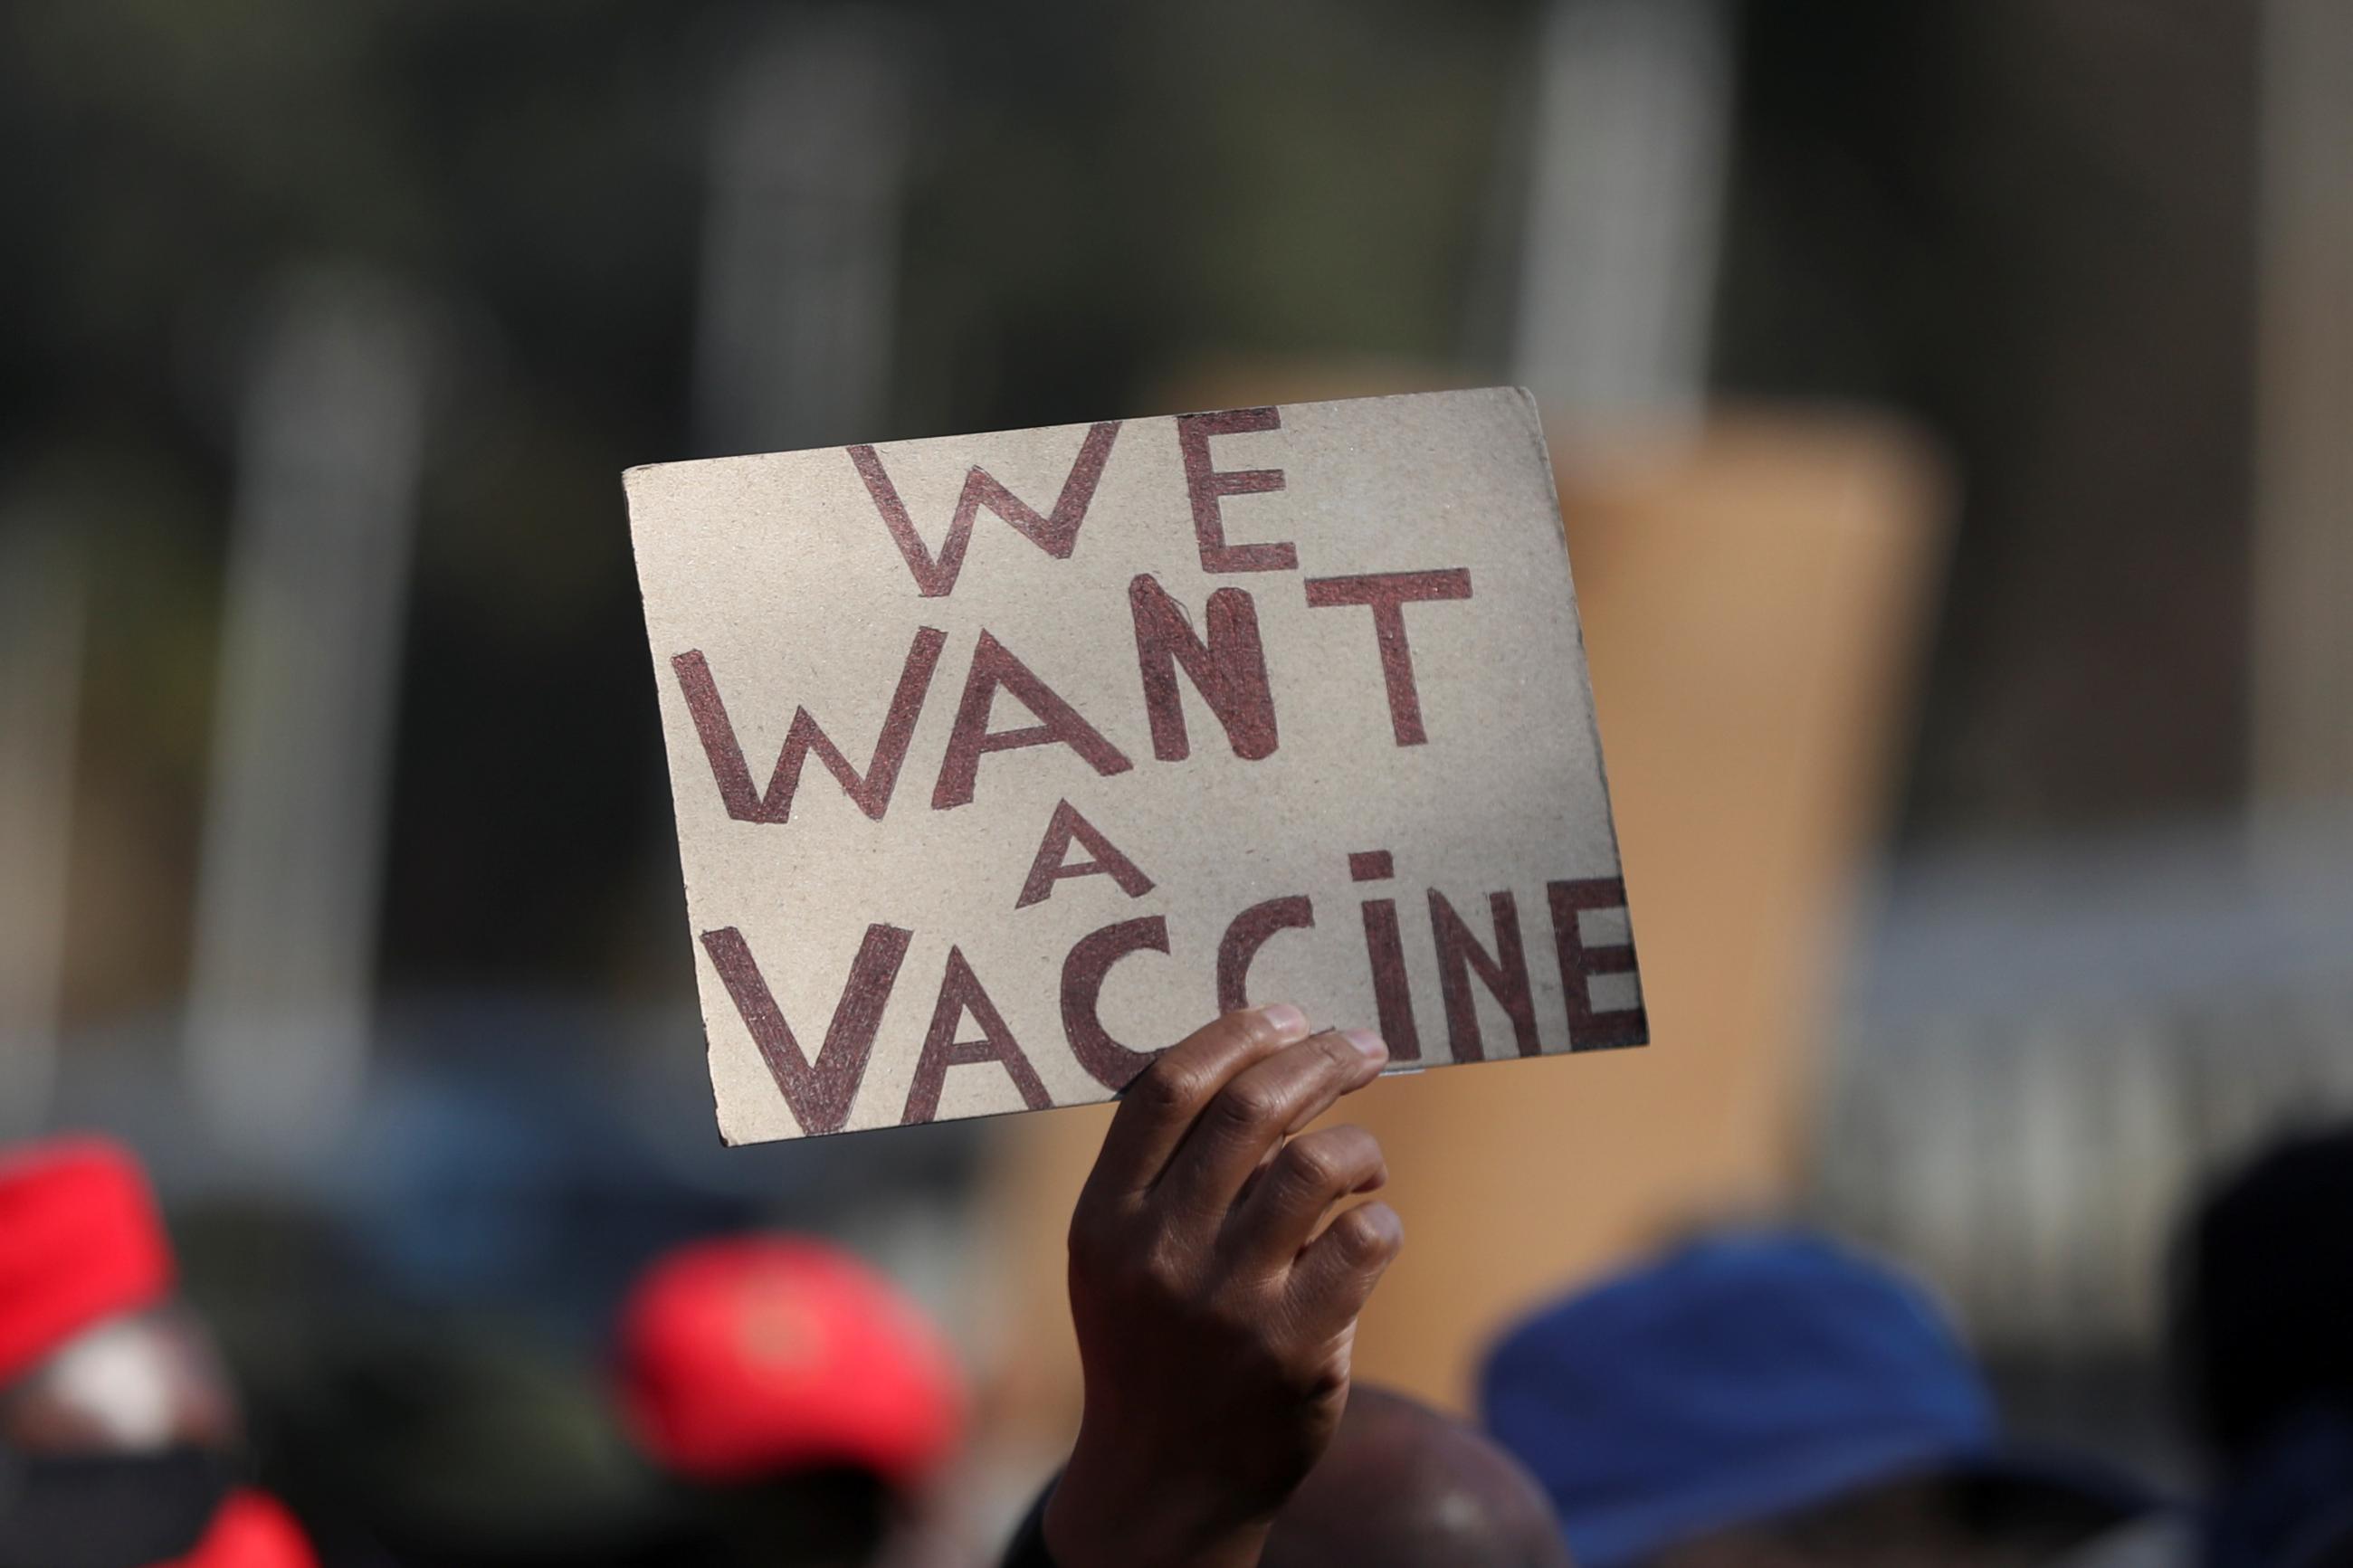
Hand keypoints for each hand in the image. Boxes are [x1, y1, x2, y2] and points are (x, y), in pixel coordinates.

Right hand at [1043, 1006, 1400, 1567]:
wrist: (1165, 1485)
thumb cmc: (1153, 1343)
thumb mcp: (1118, 1258)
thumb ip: (1160, 1170)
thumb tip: (1254, 1055)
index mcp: (1105, 1218)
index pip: (1169, 1089)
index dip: (1238, 1035)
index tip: (1288, 1014)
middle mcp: (1159, 1253)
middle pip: (1252, 1110)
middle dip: (1321, 1060)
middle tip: (1363, 1047)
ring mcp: (1227, 1304)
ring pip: (1319, 1165)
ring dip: (1359, 1146)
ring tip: (1363, 1164)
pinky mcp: (1294, 1350)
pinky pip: (1366, 1239)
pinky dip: (1381, 1218)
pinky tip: (1371, 1230)